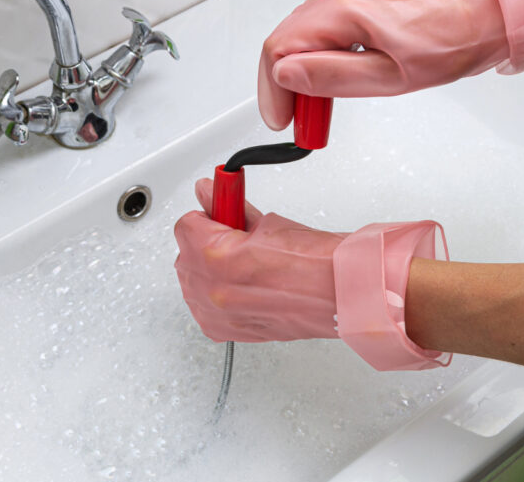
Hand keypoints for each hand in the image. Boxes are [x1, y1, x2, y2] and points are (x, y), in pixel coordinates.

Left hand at [173, 178, 344, 341]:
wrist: (339, 294)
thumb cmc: (314, 263)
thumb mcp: (266, 223)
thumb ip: (228, 208)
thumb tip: (210, 192)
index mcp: (217, 258)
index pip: (185, 225)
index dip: (207, 217)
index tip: (221, 215)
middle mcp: (212, 290)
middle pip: (184, 255)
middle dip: (205, 243)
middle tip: (236, 239)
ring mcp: (217, 314)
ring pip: (191, 281)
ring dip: (208, 270)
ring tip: (244, 265)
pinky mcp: (225, 330)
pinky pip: (203, 306)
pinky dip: (216, 295)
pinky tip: (241, 285)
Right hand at [258, 0, 523, 129]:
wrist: (494, 5)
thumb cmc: (456, 37)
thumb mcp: (392, 75)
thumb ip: (334, 76)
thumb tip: (287, 76)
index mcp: (344, 13)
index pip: (278, 49)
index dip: (272, 91)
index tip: (284, 120)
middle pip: (285, 41)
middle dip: (284, 85)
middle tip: (304, 120)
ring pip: (303, 34)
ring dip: (302, 72)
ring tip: (321, 106)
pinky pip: (326, 27)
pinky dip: (321, 55)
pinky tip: (337, 77)